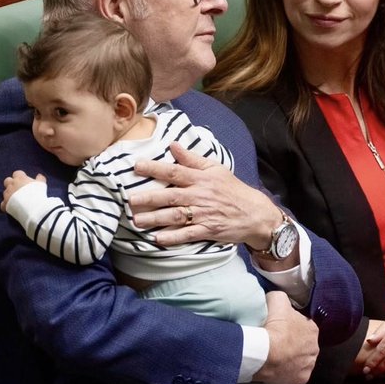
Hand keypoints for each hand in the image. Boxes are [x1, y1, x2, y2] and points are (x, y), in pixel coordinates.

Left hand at [0, 170, 45, 211]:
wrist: (32, 208)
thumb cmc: (38, 194)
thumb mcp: (42, 184)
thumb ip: (40, 178)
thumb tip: (39, 176)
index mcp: (20, 178)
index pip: (17, 173)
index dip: (21, 177)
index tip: (25, 181)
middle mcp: (11, 185)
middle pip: (7, 181)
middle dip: (11, 184)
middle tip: (18, 189)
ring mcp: (7, 194)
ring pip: (5, 192)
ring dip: (9, 195)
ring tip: (17, 201)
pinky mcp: (5, 204)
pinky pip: (3, 205)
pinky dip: (6, 206)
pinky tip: (12, 209)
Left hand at [130, 143, 281, 249]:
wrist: (254, 213)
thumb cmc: (232, 189)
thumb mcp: (215, 169)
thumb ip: (192, 159)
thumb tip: (172, 145)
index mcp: (200, 179)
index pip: (174, 172)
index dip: (155, 168)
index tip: (137, 166)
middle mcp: (199, 196)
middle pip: (170, 197)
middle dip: (149, 198)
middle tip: (130, 200)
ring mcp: (203, 215)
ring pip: (175, 217)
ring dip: (155, 219)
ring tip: (137, 221)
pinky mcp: (207, 231)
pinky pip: (187, 235)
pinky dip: (173, 237)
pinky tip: (158, 238)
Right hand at [254, 292, 318, 383]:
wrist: (264, 352)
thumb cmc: (273, 325)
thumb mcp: (277, 299)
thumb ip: (282, 298)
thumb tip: (280, 301)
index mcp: (312, 329)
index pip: (303, 325)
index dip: (290, 326)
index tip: (278, 328)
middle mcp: (315, 348)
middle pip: (303, 344)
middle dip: (292, 343)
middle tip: (276, 343)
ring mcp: (309, 365)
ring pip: (300, 360)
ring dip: (291, 359)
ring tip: (275, 357)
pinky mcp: (301, 379)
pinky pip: (294, 374)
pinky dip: (287, 372)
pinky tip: (276, 369)